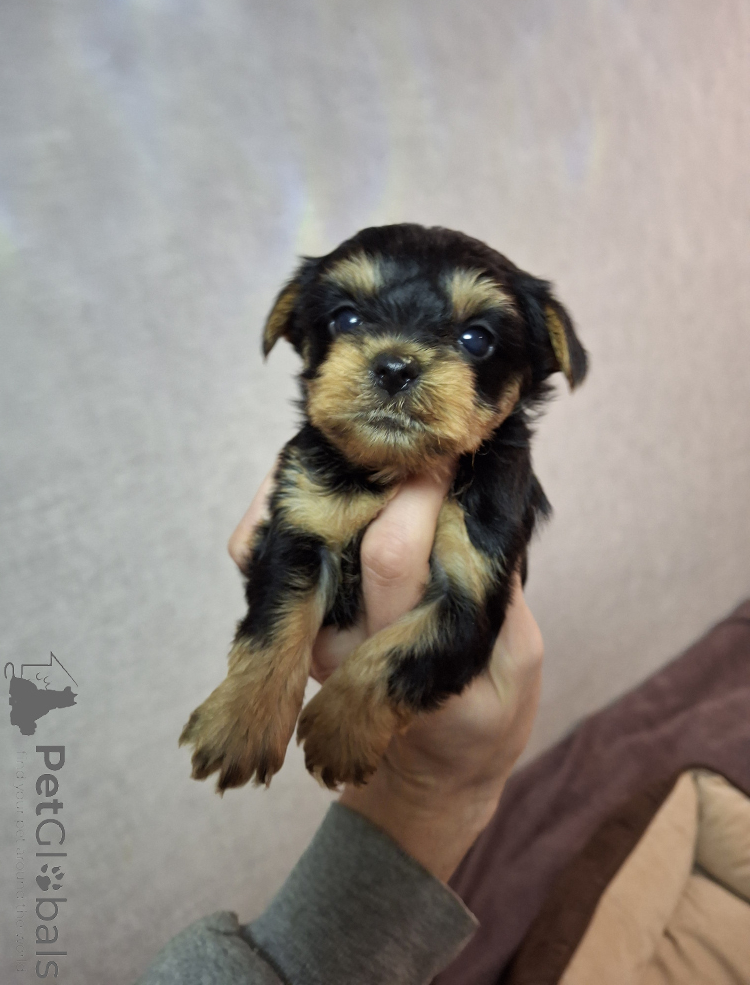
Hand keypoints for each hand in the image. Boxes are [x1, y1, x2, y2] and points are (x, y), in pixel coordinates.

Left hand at [229, 464, 543, 880]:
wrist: (431, 766)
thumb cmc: (486, 715)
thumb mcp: (519, 666)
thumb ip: (504, 600)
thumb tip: (485, 512)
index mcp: (405, 656)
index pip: (392, 557)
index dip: (420, 492)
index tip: (449, 448)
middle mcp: (340, 643)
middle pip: (341, 536)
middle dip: (382, 473)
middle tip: (412, 430)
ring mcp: (310, 632)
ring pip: (289, 537)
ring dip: (326, 474)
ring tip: (365, 431)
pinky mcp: (297, 620)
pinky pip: (264, 550)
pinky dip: (281, 500)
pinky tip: (322, 463)